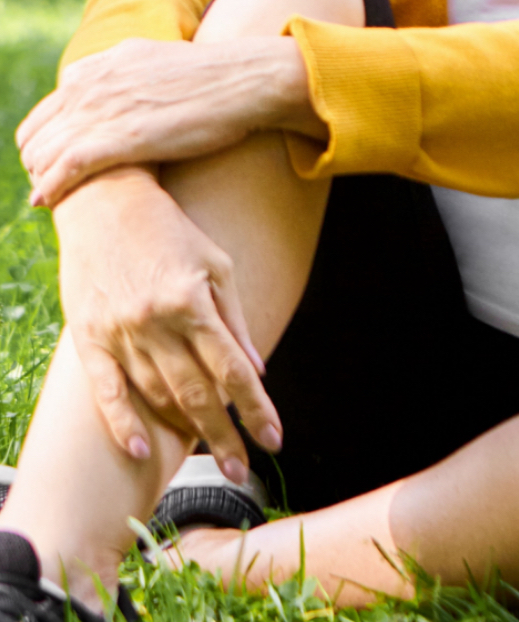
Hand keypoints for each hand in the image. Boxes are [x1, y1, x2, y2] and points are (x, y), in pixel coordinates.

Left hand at [17, 36, 315, 207]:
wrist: (244, 80)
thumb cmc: (214, 78)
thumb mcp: (158, 62)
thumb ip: (129, 75)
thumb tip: (126, 92)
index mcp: (98, 66)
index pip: (50, 108)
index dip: (49, 138)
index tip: (60, 160)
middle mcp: (90, 84)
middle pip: (36, 133)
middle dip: (39, 161)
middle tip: (55, 185)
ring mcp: (101, 109)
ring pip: (42, 152)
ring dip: (41, 178)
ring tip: (52, 198)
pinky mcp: (117, 137)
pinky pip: (63, 169)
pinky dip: (50, 188)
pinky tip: (48, 202)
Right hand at [55, 167, 282, 477]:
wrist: (105, 202)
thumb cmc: (171, 230)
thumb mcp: (216, 263)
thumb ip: (234, 319)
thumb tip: (255, 368)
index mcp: (192, 302)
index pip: (233, 370)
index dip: (256, 409)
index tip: (274, 440)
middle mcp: (155, 322)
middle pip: (197, 394)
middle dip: (224, 436)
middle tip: (242, 471)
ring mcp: (119, 332)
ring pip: (157, 396)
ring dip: (184, 430)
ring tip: (210, 457)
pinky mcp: (89, 337)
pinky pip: (108, 391)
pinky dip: (124, 424)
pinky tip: (143, 451)